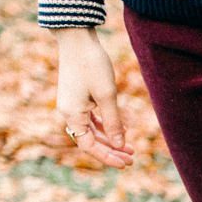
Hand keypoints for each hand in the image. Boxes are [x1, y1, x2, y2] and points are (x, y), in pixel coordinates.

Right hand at [54, 28, 132, 167]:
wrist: (77, 38)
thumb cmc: (91, 65)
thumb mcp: (107, 96)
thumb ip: (113, 122)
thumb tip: (119, 145)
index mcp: (72, 115)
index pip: (89, 146)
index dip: (107, 157)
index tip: (125, 163)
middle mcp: (69, 112)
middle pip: (90, 140)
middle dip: (111, 150)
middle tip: (132, 159)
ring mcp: (72, 104)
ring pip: (92, 130)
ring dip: (110, 139)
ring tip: (130, 148)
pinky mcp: (77, 97)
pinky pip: (91, 118)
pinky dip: (106, 125)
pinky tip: (121, 130)